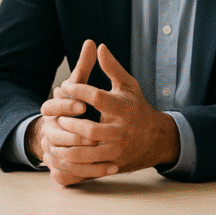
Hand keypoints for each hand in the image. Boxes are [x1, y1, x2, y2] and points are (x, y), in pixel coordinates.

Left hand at [43, 42, 178, 182]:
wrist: (158, 139)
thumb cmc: (138, 108)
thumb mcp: (128, 86)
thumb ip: (112, 68)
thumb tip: (99, 47)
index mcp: (124, 108)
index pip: (96, 98)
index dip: (78, 90)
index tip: (66, 86)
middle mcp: (122, 130)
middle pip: (90, 129)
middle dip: (70, 122)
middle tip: (59, 117)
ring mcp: (118, 150)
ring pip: (87, 152)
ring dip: (68, 145)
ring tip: (57, 135)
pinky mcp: (114, 164)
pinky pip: (90, 167)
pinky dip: (73, 163)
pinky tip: (63, 153)